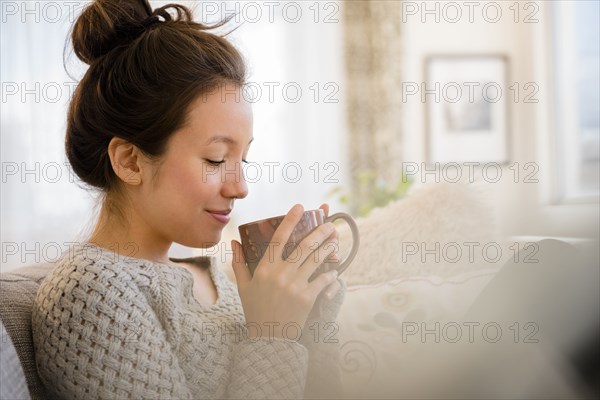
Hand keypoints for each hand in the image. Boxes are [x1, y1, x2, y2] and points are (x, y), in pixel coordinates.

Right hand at [231, 204, 339, 339]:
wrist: (268, 338)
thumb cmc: (255, 309)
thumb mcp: (243, 286)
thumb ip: (239, 262)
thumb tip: (234, 242)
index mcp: (265, 268)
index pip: (279, 238)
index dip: (290, 220)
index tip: (300, 207)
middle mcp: (281, 274)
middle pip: (304, 246)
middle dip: (319, 232)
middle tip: (329, 224)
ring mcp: (295, 286)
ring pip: (316, 260)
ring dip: (328, 248)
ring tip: (335, 239)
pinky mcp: (308, 298)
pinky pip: (323, 280)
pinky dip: (330, 273)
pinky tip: (334, 268)